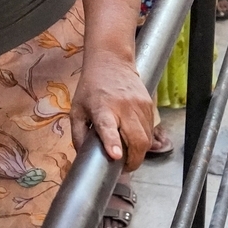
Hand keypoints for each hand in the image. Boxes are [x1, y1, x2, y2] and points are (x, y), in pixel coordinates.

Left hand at [71, 51, 153, 171]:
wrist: (112, 61)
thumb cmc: (91, 88)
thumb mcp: (77, 110)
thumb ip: (78, 135)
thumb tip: (83, 159)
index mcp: (101, 108)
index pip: (108, 127)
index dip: (112, 142)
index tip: (116, 155)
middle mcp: (123, 107)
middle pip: (136, 139)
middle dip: (134, 160)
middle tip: (125, 167)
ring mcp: (139, 106)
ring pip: (147, 138)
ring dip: (140, 152)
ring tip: (130, 155)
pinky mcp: (149, 104)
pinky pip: (151, 130)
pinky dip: (145, 139)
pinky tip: (135, 138)